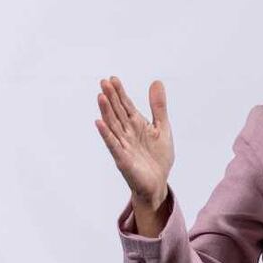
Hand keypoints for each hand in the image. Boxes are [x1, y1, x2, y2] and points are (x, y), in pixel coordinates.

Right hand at [94, 76, 173, 209]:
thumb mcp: (162, 128)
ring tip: (100, 97)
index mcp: (137, 125)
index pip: (126, 106)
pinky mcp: (123, 159)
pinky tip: (100, 123)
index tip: (113, 79)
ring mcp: (123, 145)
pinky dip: (106, 135)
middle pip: (117, 112)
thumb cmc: (158, 157)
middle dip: (111, 98)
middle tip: (103, 82)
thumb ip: (158, 107)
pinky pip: (113, 145)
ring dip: (106, 112)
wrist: (158, 183)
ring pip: (113, 126)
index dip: (120, 93)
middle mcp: (127, 133)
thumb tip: (156, 82)